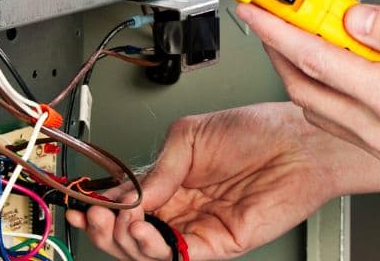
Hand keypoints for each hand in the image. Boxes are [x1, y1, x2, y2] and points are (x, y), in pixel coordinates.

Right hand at [65, 102, 348, 260]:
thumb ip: (157, 168)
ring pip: (148, 251)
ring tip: (120, 220)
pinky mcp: (218, 244)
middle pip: (130, 233)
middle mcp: (183, 206)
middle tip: (94, 215)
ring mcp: (199, 227)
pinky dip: (154, 249)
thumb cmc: (259, 129)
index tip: (80, 205)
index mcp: (173, 179)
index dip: (100, 208)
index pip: (126, 203)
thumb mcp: (191, 136)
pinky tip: (144, 230)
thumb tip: (128, 194)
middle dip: (105, 227)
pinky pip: (178, 256)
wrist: (299, 143)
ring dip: (124, 239)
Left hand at [240, 2, 379, 187]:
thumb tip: (355, 15)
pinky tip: (345, 74)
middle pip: (306, 90)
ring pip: (322, 111)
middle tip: (273, 19)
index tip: (256, 8)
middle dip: (280, 52)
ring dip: (304, 75)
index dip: (278, 29)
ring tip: (307, 39)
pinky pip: (345, 126)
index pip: (315, 58)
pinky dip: (330, 96)